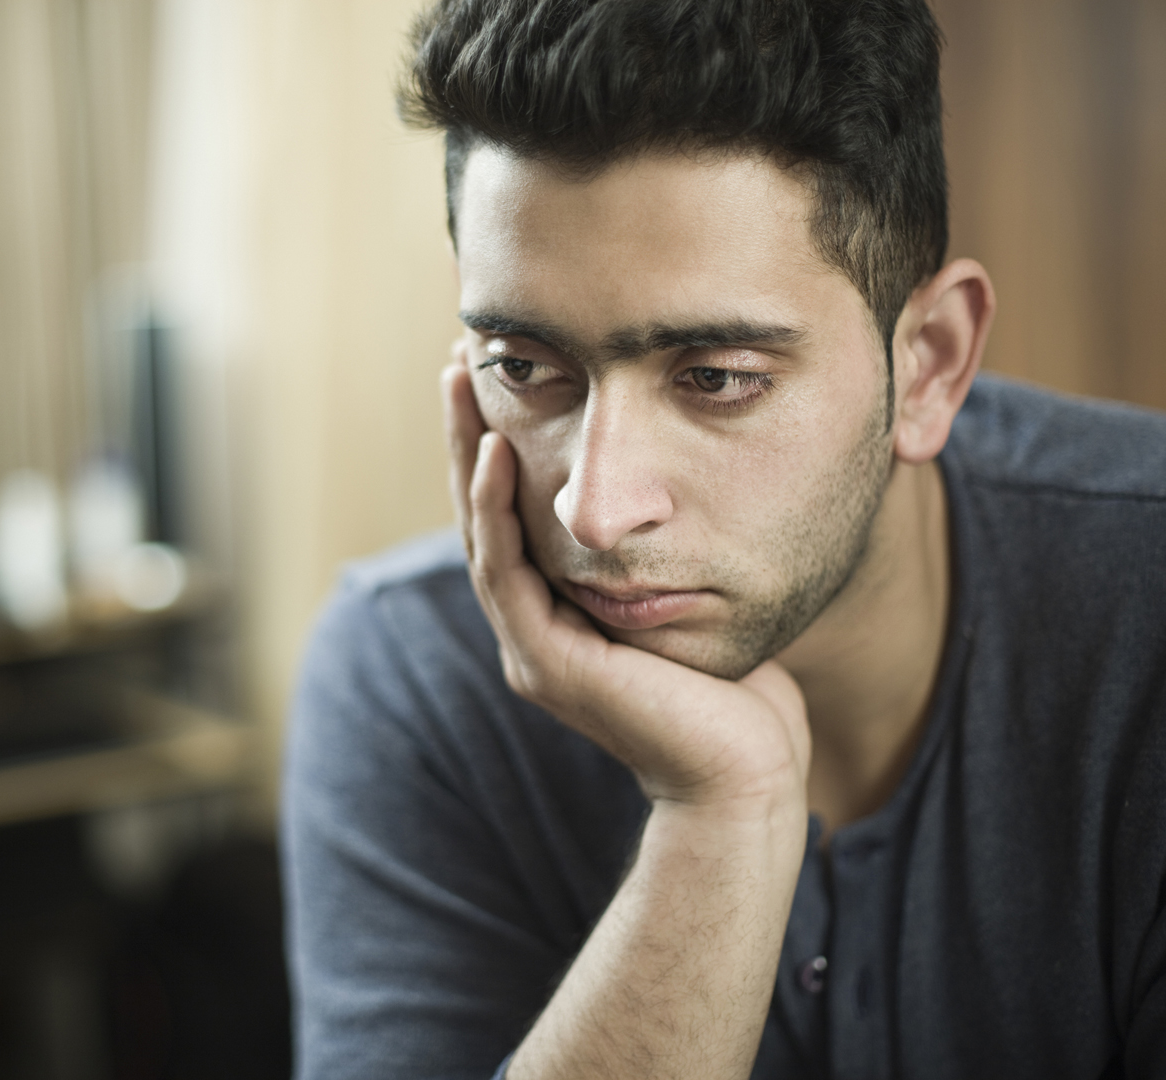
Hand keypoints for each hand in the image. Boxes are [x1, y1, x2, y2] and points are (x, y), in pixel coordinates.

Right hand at [442, 351, 810, 815]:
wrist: (745, 772)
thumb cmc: (733, 689)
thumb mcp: (689, 597)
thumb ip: (663, 554)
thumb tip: (678, 492)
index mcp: (556, 614)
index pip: (511, 516)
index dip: (497, 447)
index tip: (500, 375)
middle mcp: (530, 628)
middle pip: (481, 514)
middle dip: (466, 435)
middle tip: (460, 359)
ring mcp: (530, 648)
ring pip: (479, 534)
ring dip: (466, 454)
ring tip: (461, 381)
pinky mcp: (544, 663)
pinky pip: (505, 571)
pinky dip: (495, 507)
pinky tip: (498, 449)